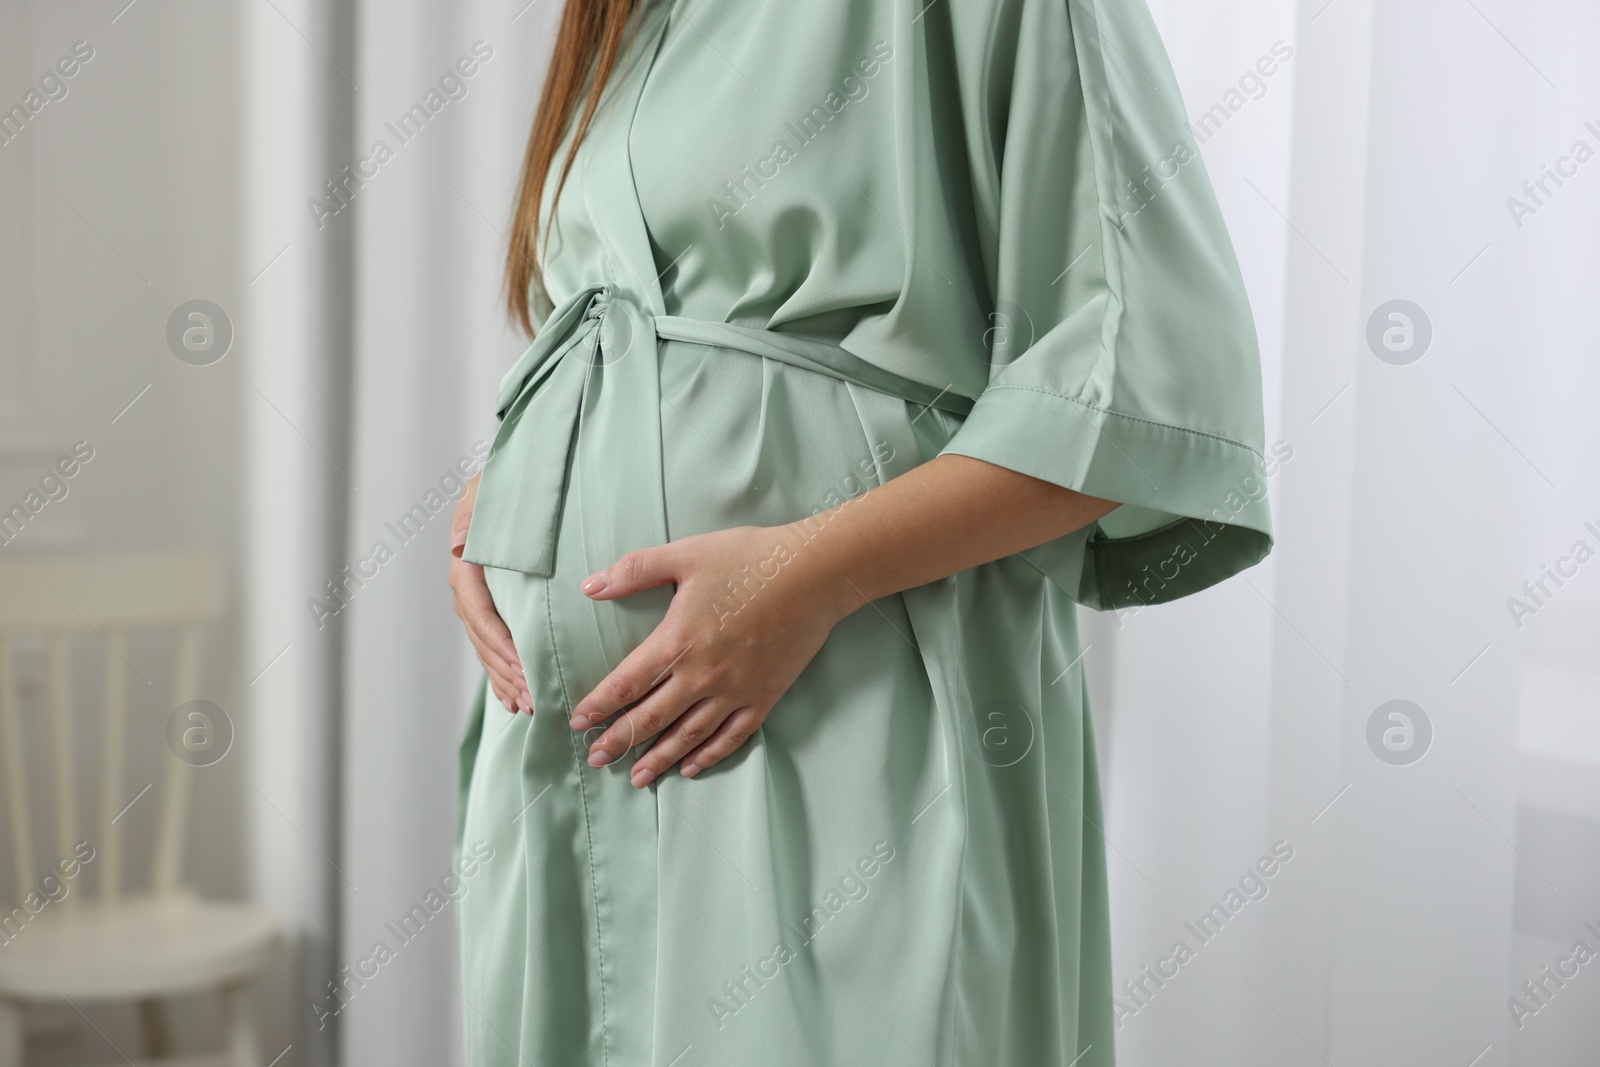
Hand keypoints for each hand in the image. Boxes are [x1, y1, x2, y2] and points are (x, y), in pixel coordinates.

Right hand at [449, 472, 531, 713]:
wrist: (509, 481)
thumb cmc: (506, 483)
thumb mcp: (490, 492)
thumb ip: (475, 516)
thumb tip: (459, 544)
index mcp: (465, 566)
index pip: (480, 613)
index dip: (500, 643)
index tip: (522, 667)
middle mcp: (466, 589)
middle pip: (483, 639)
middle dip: (506, 672)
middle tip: (532, 698)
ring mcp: (475, 601)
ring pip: (486, 649)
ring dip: (504, 680)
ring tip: (527, 707)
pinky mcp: (488, 608)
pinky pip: (491, 647)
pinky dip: (500, 675)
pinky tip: (512, 700)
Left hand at [572, 523, 848, 787]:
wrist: (815, 574)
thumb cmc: (750, 559)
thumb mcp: (686, 555)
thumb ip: (635, 570)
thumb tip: (589, 587)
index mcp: (677, 641)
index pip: (626, 683)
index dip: (599, 705)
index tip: (578, 722)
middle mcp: (702, 675)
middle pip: (651, 717)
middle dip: (619, 740)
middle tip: (596, 759)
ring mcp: (734, 691)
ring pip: (688, 735)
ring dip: (658, 757)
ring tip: (636, 778)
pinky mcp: (764, 696)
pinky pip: (732, 736)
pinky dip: (709, 755)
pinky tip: (691, 766)